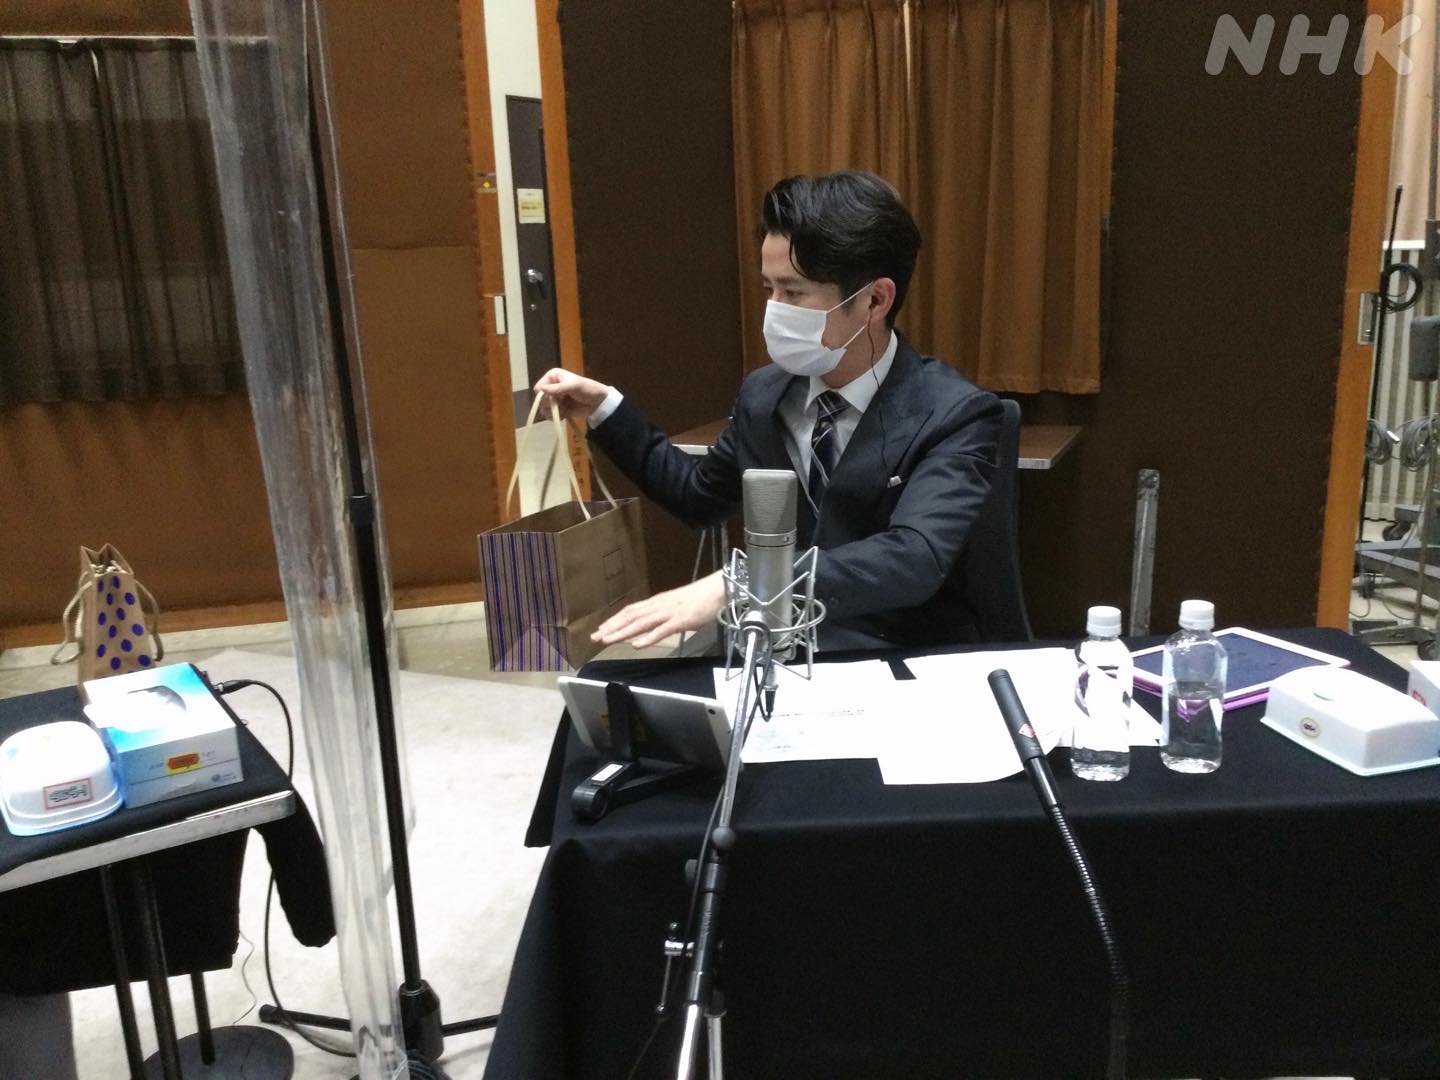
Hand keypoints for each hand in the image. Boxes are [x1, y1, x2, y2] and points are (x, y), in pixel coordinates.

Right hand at [533, 368, 610, 421]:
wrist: (598, 402)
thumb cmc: (587, 389)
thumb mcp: (573, 386)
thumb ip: (558, 388)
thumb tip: (541, 389)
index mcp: (552, 376)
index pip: (538, 388)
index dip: (545, 395)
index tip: (557, 397)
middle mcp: (550, 386)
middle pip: (539, 400)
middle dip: (551, 404)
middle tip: (563, 402)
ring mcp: (553, 398)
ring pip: (543, 409)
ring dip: (554, 411)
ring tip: (566, 409)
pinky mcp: (557, 408)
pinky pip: (549, 415)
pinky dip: (557, 417)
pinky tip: (566, 414)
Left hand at [592, 572, 726, 647]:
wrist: (719, 589)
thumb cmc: (701, 599)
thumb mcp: (676, 607)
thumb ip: (663, 616)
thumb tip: (650, 626)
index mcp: (658, 602)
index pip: (631, 611)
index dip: (615, 620)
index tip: (601, 628)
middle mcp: (659, 605)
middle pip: (631, 617)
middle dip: (612, 627)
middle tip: (595, 637)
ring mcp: (669, 612)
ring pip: (641, 623)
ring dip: (623, 632)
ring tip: (608, 640)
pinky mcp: (681, 620)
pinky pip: (662, 630)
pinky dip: (648, 638)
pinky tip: (636, 645)